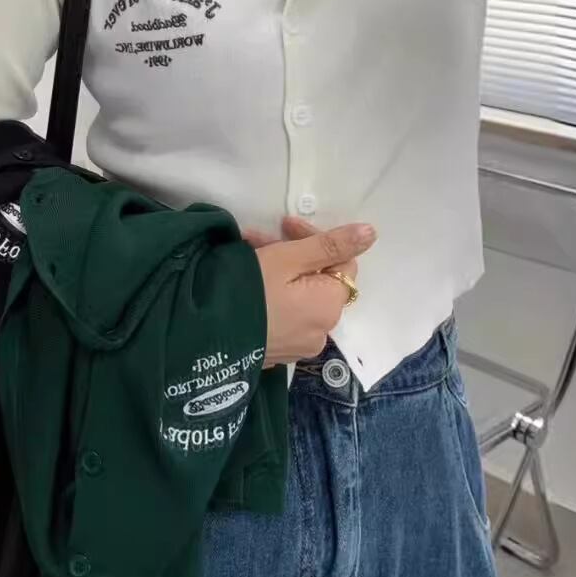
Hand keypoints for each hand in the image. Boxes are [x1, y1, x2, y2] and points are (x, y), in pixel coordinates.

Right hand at [245, 219, 375, 367]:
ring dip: (279, 270)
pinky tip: (247, 283)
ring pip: (299, 296)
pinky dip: (272, 295)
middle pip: (318, 279)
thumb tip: (372, 233)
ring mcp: (299, 345)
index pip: (341, 261)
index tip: (284, 224)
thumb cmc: (249, 289)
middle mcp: (322, 330)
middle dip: (292, 252)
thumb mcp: (289, 258)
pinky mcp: (278, 352)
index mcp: (330, 306)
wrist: (203, 336)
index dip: (316, 238)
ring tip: (246, 254)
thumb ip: (331, 244)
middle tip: (257, 237)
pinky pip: (285, 315)